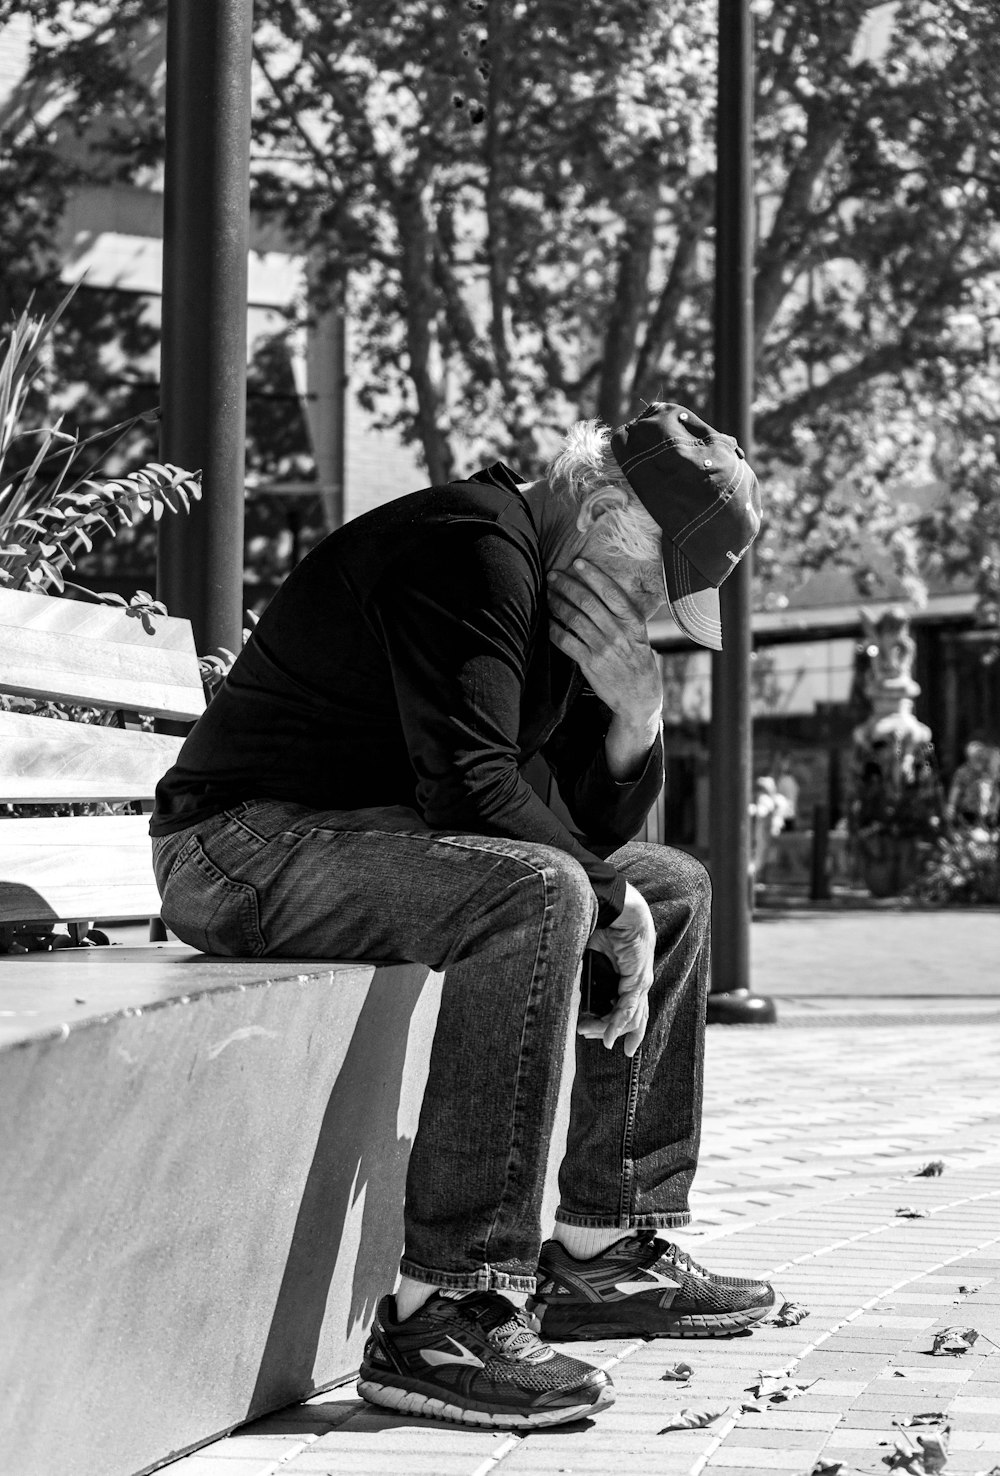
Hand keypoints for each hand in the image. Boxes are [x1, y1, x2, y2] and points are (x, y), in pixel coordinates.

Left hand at [547, 559, 662, 732]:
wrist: (639, 697)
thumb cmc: (637, 661)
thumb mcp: (640, 636)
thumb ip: (624, 616)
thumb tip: (602, 591)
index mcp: (633, 622)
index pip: (611, 593)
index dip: (593, 575)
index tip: (578, 562)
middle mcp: (618, 633)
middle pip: (588, 602)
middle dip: (567, 585)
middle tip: (553, 575)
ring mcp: (603, 648)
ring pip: (574, 618)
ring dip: (557, 603)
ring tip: (547, 594)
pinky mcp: (590, 663)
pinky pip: (566, 641)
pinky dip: (554, 628)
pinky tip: (547, 620)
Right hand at [576, 882, 654, 1056]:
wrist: (618, 906)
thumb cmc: (604, 924)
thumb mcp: (592, 952)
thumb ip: (586, 971)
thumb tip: (568, 988)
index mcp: (629, 975)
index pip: (628, 1009)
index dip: (615, 1026)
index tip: (597, 1036)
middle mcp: (638, 982)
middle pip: (631, 1019)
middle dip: (607, 1031)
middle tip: (587, 1034)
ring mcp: (641, 982)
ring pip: (630, 1018)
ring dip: (607, 1028)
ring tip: (588, 1032)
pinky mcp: (639, 979)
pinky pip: (629, 1008)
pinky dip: (617, 1024)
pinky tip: (607, 1035)